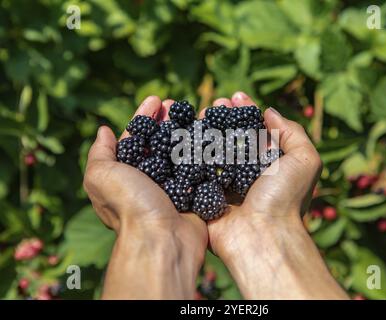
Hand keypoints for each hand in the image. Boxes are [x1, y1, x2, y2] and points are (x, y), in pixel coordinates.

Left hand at [83, 96, 206, 298]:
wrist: (162, 240)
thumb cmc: (129, 205)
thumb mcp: (101, 176)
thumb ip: (100, 153)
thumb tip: (103, 131)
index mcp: (127, 174)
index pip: (135, 138)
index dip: (144, 116)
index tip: (156, 99)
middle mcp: (150, 180)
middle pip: (159, 142)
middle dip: (167, 120)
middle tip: (176, 102)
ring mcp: (174, 186)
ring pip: (181, 151)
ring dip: (186, 130)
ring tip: (194, 111)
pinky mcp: (195, 194)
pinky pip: (200, 167)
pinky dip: (203, 150)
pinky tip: (210, 133)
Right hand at [199, 92, 347, 298]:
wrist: (262, 236)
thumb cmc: (285, 198)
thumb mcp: (304, 160)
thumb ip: (292, 132)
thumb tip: (269, 112)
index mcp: (268, 164)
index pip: (254, 130)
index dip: (245, 111)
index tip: (236, 96)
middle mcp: (245, 172)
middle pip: (230, 137)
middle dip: (222, 117)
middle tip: (215, 103)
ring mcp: (223, 184)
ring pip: (210, 150)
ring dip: (204, 130)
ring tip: (198, 112)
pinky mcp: (204, 196)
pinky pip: (194, 170)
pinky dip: (189, 151)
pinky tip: (184, 133)